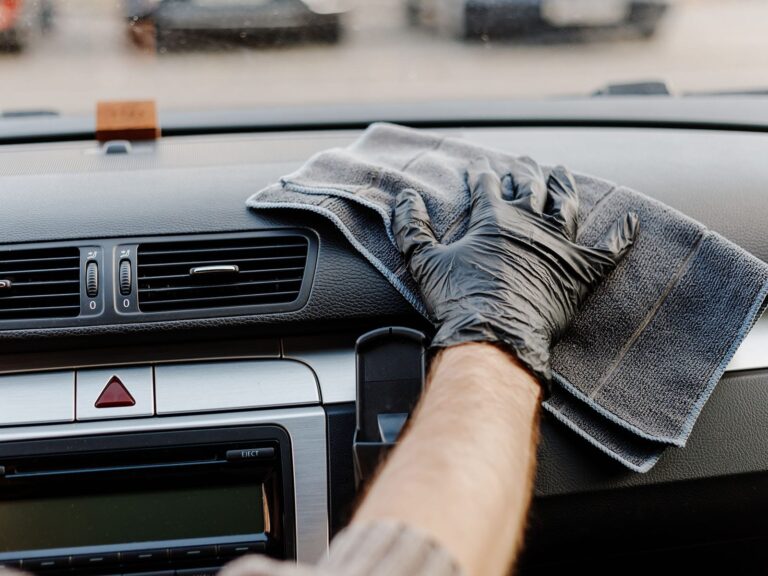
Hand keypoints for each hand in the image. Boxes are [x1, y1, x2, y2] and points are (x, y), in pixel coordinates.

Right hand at [393, 157, 638, 382]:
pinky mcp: (579, 272)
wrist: (494, 337)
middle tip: (521, 163)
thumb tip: (406, 197)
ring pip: (565, 204)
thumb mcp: (424, 262)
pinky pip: (608, 251)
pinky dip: (622, 237)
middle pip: (529, 186)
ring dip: (563, 184)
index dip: (482, 174)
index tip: (479, 168)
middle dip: (523, 171)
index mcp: (493, 218)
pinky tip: (632, 223)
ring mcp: (558, 246)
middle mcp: (528, 224)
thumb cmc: (459, 301)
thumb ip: (412, 227)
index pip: (487, 185)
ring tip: (561, 171)